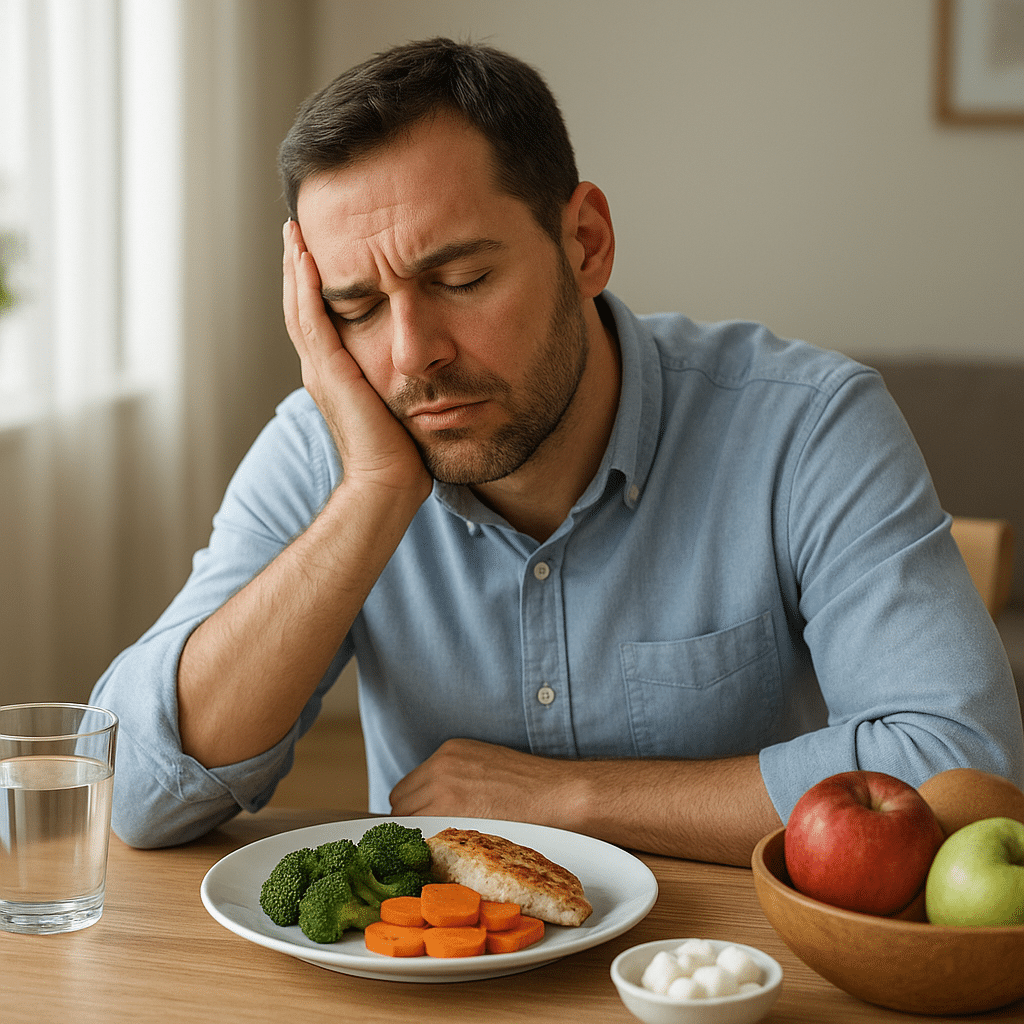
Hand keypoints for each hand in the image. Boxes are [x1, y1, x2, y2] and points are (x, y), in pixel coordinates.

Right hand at [282, 220, 430, 498]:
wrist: (389, 483)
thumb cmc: (402, 454)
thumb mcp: (400, 403)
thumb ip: (400, 379)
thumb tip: (425, 363)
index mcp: (335, 375)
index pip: (318, 319)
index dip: (313, 284)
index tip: (315, 250)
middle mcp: (320, 370)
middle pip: (300, 306)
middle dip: (297, 266)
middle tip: (296, 228)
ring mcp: (321, 371)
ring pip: (300, 307)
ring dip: (295, 267)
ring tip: (295, 232)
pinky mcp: (330, 373)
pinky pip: (312, 321)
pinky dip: (306, 289)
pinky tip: (306, 259)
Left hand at [389, 738, 782, 863]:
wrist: (560, 796)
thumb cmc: (532, 791)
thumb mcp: (487, 771)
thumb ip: (458, 782)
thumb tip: (435, 808)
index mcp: (449, 753)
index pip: (409, 788)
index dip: (414, 812)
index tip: (422, 829)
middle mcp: (440, 766)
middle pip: (400, 804)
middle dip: (410, 826)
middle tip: (427, 848)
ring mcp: (442, 786)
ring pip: (406, 822)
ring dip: (417, 840)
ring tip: (438, 856)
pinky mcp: (452, 810)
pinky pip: (423, 836)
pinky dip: (427, 849)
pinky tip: (446, 857)